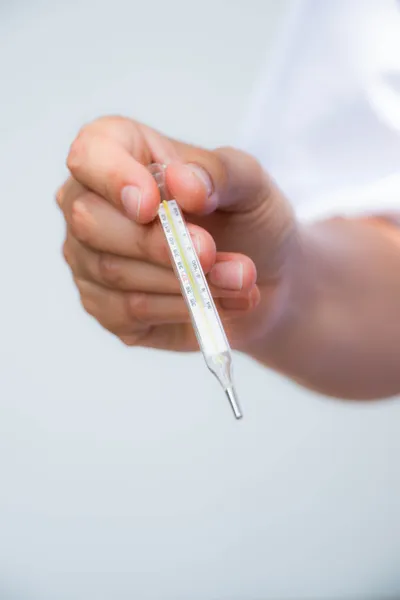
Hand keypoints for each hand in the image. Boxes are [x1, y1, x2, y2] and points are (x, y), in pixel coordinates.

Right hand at [57, 116, 296, 351]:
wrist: (265, 278)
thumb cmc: (246, 219)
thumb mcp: (250, 184)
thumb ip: (218, 174)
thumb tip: (182, 184)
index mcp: (121, 153)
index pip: (89, 154)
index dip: (113, 177)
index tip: (152, 204)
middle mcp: (93, 205)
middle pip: (89, 221)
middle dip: (156, 242)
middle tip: (209, 253)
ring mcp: (91, 260)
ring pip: (114, 271)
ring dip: (184, 278)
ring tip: (239, 279)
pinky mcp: (107, 308)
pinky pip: (130, 309)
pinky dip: (181, 306)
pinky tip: (219, 302)